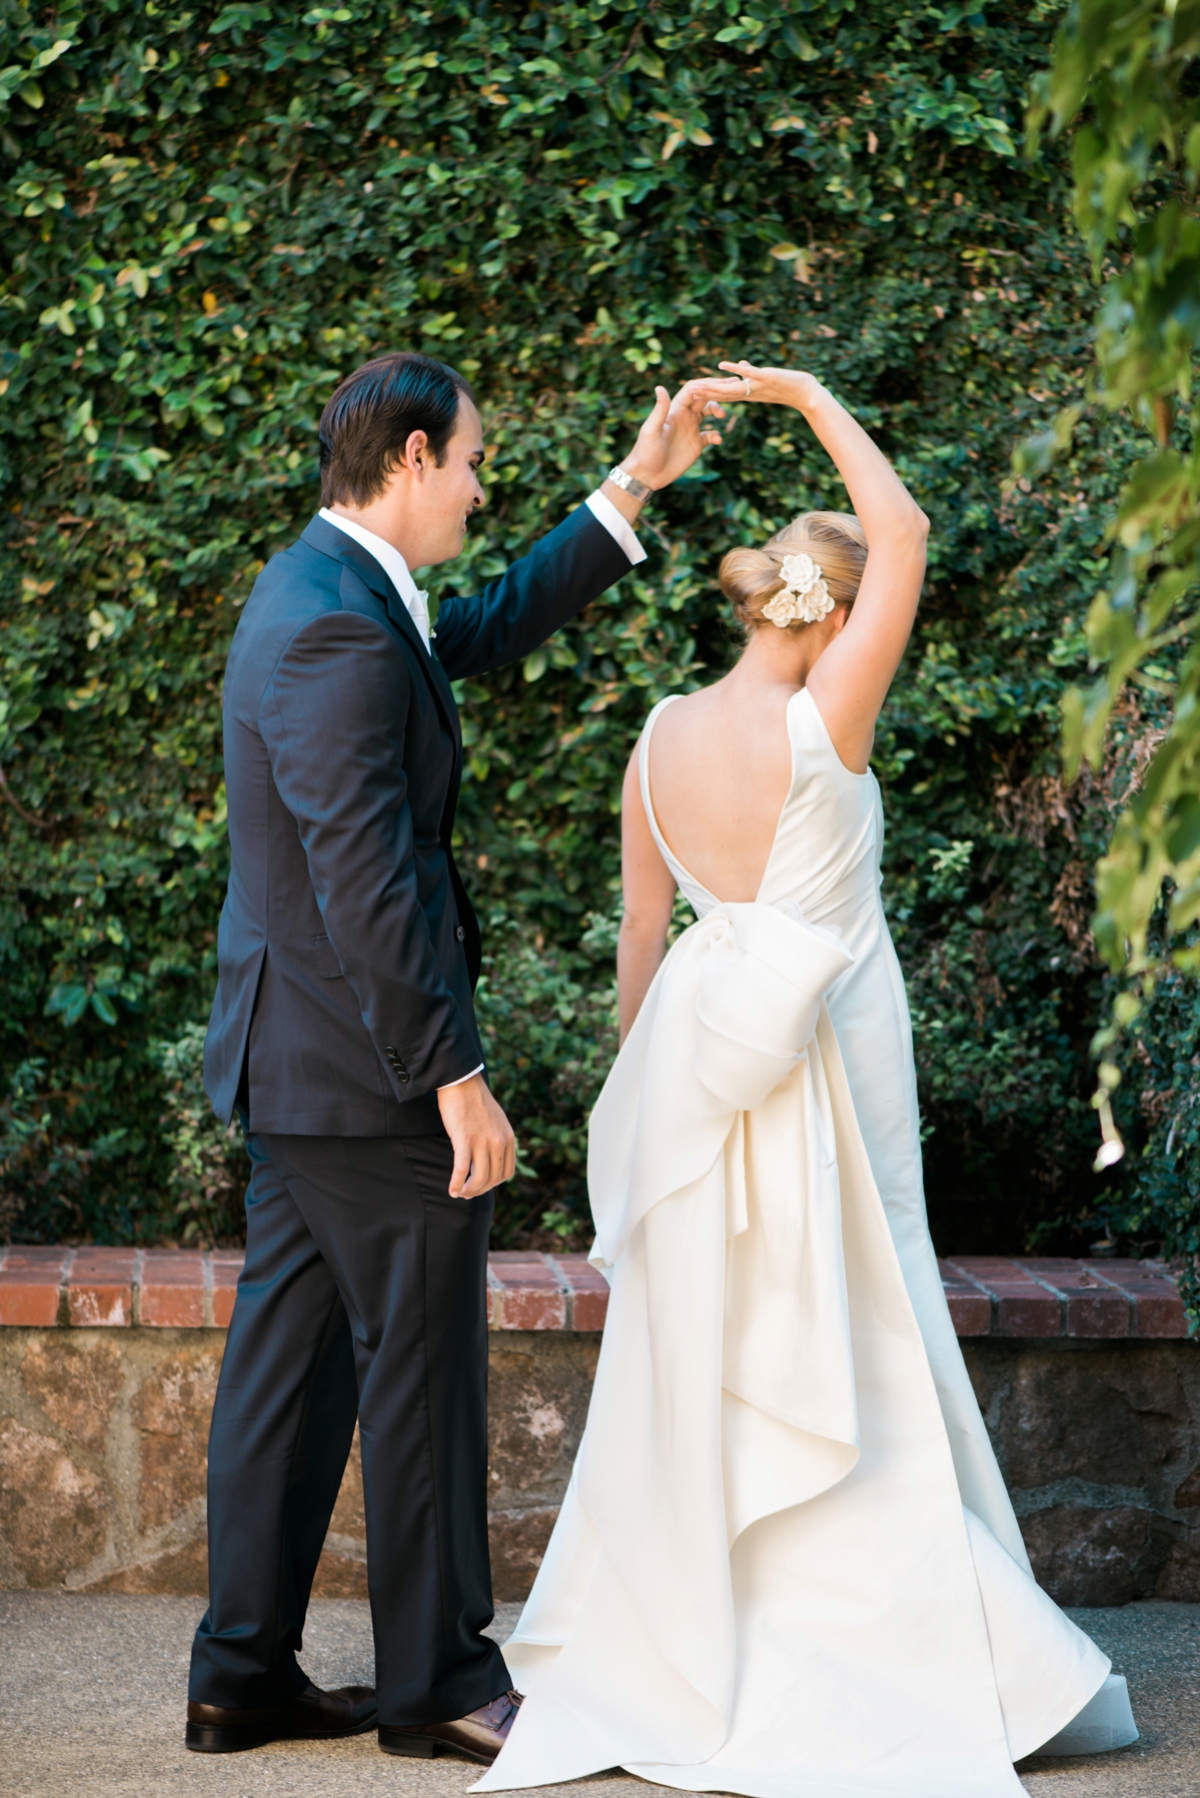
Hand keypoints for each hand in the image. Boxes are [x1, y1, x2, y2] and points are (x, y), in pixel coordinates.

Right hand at [437, 1072, 515, 1198]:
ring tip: (459, 1194)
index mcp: (508, 1138)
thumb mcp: (497, 1120)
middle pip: (493, 1179)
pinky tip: (451, 1190)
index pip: (507, 1173)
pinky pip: (462, 1170)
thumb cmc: (475, 1100)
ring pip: (479, 1178)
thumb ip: (498, 1138)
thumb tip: (492, 1157)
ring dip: (469, 1191)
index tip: (482, 1186)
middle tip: (467, 1194)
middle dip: (479, 1190)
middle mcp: (498, 1142)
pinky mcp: (464, 1139)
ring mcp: (482, 1141)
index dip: (494, 1184)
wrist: (462, 1082)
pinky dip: (456, 1183)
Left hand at [619, 379, 726, 492]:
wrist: (647, 475)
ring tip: (722, 416)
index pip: (692, 390)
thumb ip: (659, 409)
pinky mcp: (695, 445)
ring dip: (717, 410)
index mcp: (675, 410)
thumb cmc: (645, 452)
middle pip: (703, 398)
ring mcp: (690, 430)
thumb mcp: (651, 430)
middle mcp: (684, 417)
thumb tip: (659, 387)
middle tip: (730, 389)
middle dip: (716, 393)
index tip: (719, 382)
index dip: (706, 384)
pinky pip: (710, 435)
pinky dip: (717, 435)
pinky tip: (718, 440)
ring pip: (708, 413)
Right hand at [689, 360, 824, 411]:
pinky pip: (748, 373)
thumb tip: (742, 365)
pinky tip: (722, 364)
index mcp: (750, 394)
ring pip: (732, 388)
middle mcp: (751, 392)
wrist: (808, 395)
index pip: (726, 395)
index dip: (710, 394)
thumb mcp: (767, 379)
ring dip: (715, 386)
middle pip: (724, 394)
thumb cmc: (790, 387)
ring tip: (699, 384)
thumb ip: (752, 373)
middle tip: (689, 392)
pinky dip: (735, 369)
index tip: (695, 393)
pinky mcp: (766, 377)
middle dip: (707, 392)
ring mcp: (758, 385)